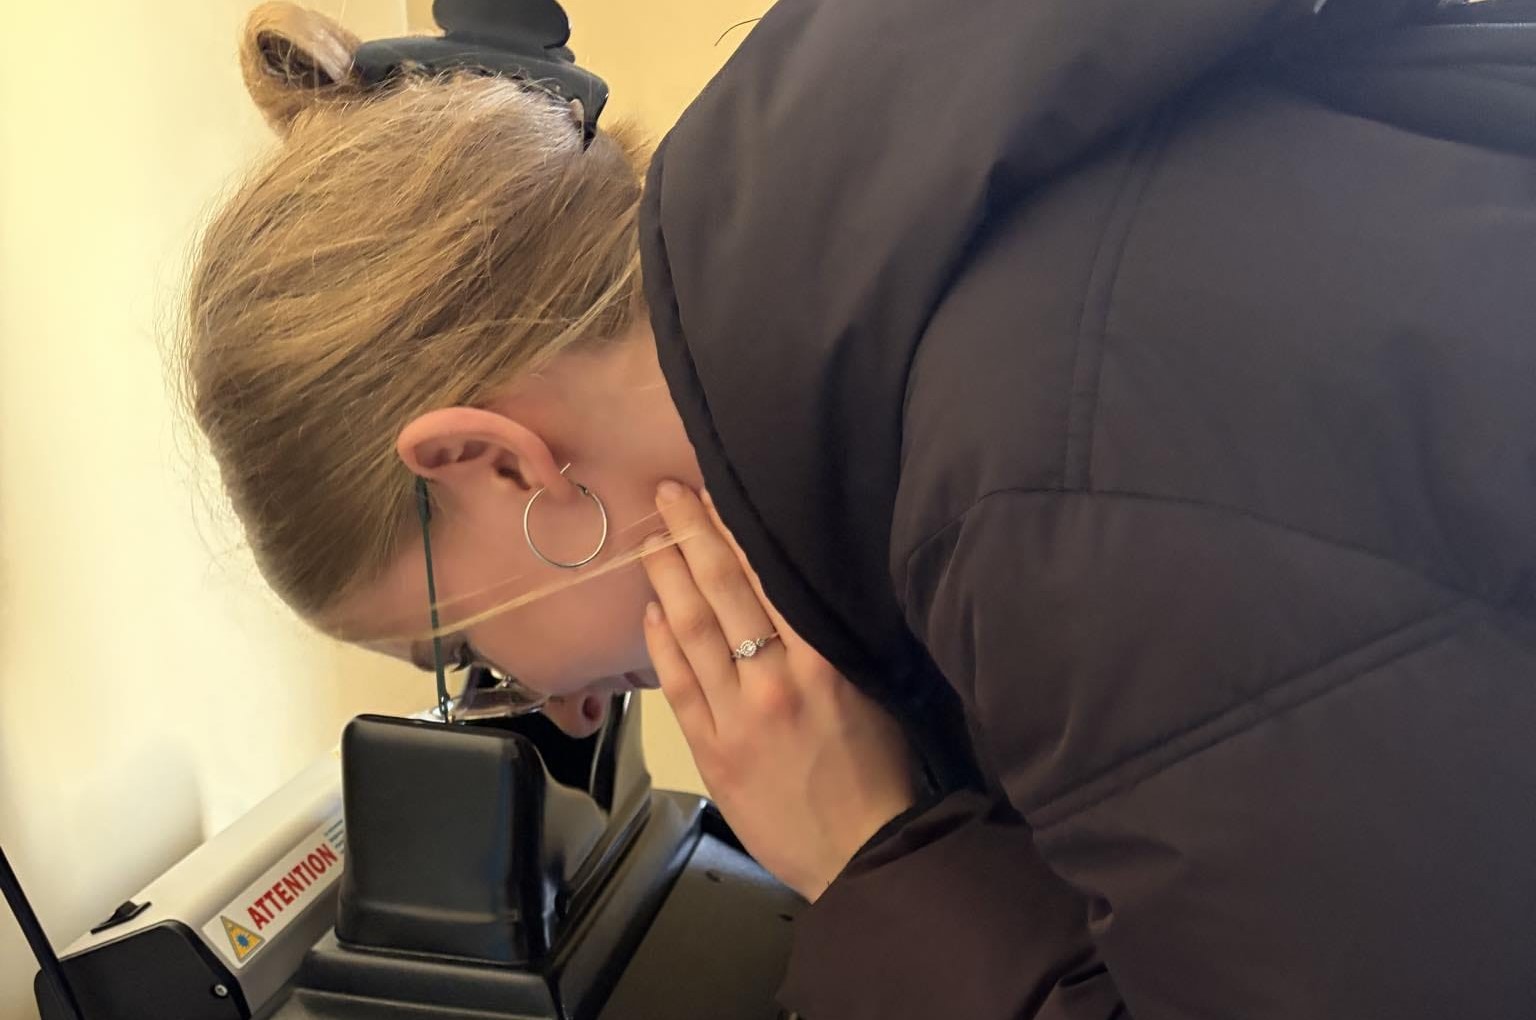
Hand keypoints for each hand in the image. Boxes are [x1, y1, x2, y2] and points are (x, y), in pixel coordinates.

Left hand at [641, 482, 916, 901]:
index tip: (717, 493)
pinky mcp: (711, 751)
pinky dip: (662, 644)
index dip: (738, 532)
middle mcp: (775, 680)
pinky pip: (678, 686)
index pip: (770, 579)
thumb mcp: (872, 691)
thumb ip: (834, 643)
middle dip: (693, 536)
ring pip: (693, 631)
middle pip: (724, 592)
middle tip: (668, 492)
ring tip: (650, 539)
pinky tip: (651, 610)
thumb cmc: (881, 773)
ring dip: (669, 579)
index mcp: (824, 662)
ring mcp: (737, 715)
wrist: (864, 853)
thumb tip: (801, 590)